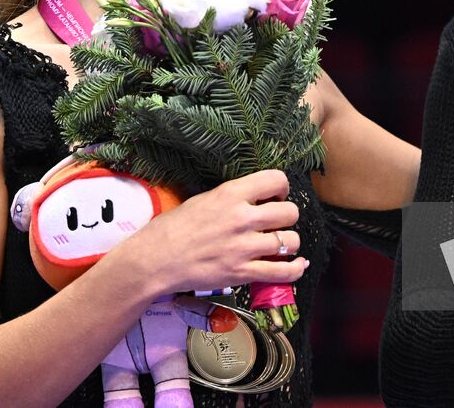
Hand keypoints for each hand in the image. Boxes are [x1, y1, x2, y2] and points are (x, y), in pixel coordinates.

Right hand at [131, 169, 306, 295]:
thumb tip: (258, 199)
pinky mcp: (243, 273)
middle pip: (290, 212)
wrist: (156, 259)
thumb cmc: (174, 227)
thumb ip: (233, 198)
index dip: (281, 188)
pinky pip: (283, 272)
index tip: (276, 196)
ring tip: (279, 244)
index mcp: (231, 194)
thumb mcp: (204, 199)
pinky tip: (298, 264)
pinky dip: (296, 269)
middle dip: (287, 216)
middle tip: (276, 222)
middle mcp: (242, 218)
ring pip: (291, 241)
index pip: (277, 179)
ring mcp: (244, 248)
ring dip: (289, 243)